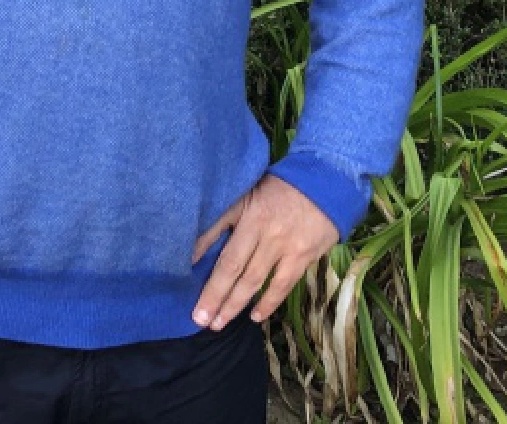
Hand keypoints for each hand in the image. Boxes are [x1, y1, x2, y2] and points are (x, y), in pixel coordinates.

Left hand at [190, 174, 337, 330]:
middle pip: (232, 266)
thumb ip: (226, 215)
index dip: (198, 257)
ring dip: (234, 304)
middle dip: (213, 294)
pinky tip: (254, 316)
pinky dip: (267, 303)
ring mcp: (283, 244)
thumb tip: (198, 245)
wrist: (324, 182)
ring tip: (217, 324)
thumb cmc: (280, 188)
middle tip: (198, 318)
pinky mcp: (302, 256)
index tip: (181, 277)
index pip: (215, 235)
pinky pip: (282, 285)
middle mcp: (261, 228)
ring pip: (254, 280)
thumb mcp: (247, 191)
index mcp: (244, 209)